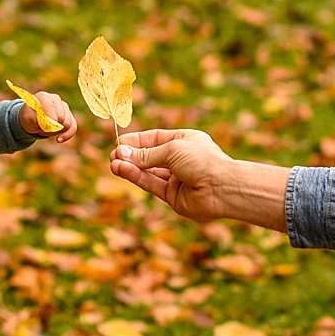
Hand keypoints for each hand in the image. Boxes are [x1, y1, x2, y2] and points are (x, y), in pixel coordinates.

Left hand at [18, 89, 78, 142]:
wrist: (31, 120)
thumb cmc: (29, 117)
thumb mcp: (29, 119)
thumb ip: (39, 119)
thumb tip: (54, 123)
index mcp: (43, 96)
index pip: (51, 107)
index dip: (50, 119)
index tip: (44, 127)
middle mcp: (55, 99)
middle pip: (61, 117)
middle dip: (52, 127)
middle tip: (41, 128)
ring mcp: (64, 106)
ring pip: (67, 123)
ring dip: (57, 131)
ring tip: (47, 129)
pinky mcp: (69, 115)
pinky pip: (73, 127)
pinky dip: (67, 135)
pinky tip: (59, 139)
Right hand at [111, 128, 290, 229]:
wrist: (222, 188)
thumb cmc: (203, 161)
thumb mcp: (172, 150)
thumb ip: (146, 154)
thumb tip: (122, 153)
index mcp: (185, 141)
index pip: (155, 139)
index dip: (137, 141)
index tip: (119, 142)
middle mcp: (180, 159)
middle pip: (149, 156)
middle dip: (131, 155)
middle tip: (113, 155)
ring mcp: (176, 179)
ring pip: (148, 172)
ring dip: (130, 167)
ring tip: (113, 163)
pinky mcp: (172, 196)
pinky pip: (151, 184)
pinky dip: (136, 177)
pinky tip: (122, 170)